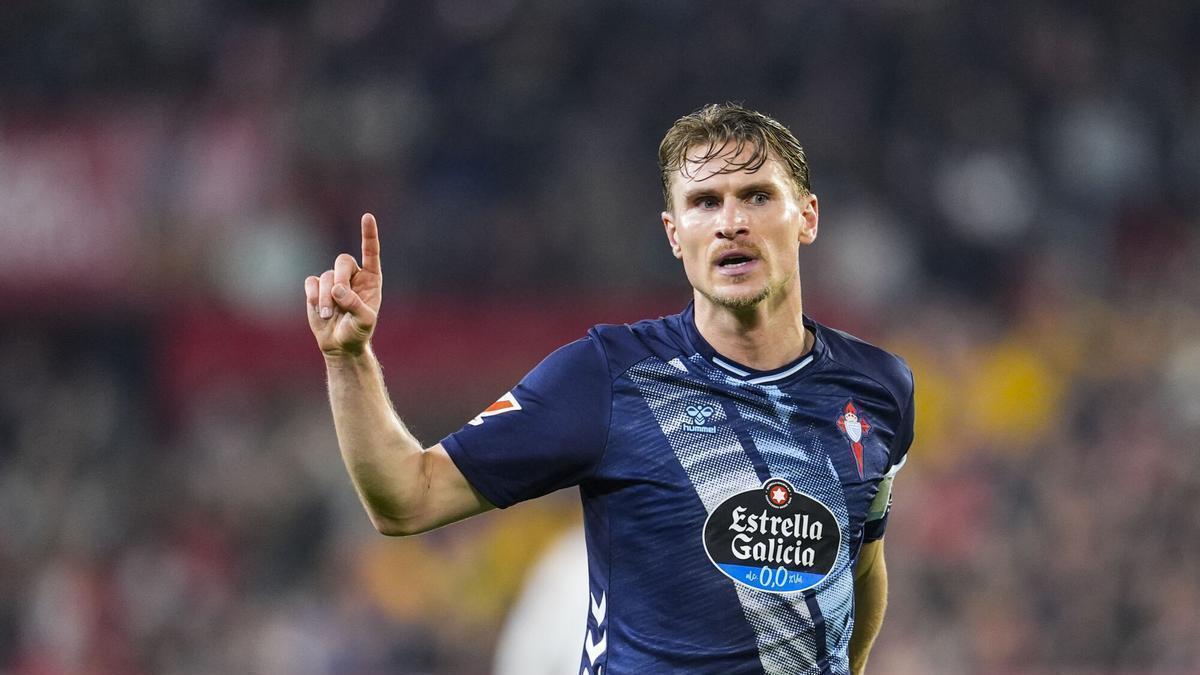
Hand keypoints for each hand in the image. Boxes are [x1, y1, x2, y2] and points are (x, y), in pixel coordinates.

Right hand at [305, 213, 382, 356]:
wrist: (340, 344)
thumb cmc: (358, 332)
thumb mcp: (364, 322)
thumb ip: (355, 304)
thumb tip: (337, 289)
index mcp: (371, 279)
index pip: (371, 252)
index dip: (368, 235)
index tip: (367, 217)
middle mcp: (353, 276)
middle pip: (343, 261)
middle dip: (339, 279)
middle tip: (338, 298)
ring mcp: (334, 281)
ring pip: (326, 276)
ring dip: (326, 297)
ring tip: (328, 315)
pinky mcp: (317, 288)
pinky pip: (312, 282)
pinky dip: (314, 295)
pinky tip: (318, 309)